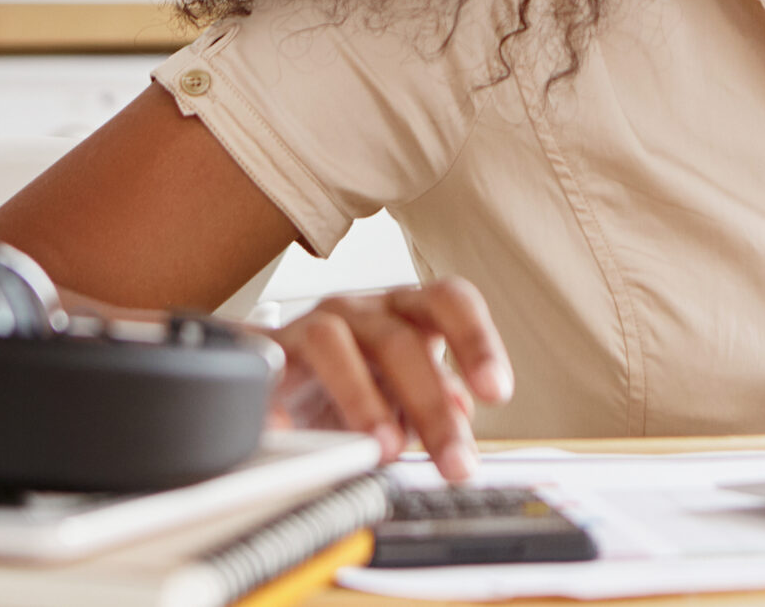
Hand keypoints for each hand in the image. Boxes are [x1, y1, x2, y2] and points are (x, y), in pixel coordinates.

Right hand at [262, 279, 512, 481]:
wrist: (280, 384)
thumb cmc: (357, 384)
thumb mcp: (404, 396)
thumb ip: (436, 402)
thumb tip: (462, 412)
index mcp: (406, 313)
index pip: (449, 302)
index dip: (476, 341)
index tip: (497, 392)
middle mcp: (361, 311)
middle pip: (401, 340)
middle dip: (431, 407)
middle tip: (453, 462)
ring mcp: (311, 326)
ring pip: (333, 341)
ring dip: (363, 399)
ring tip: (385, 450)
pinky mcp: (267, 353)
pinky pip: (267, 370)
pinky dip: (277, 406)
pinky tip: (291, 436)